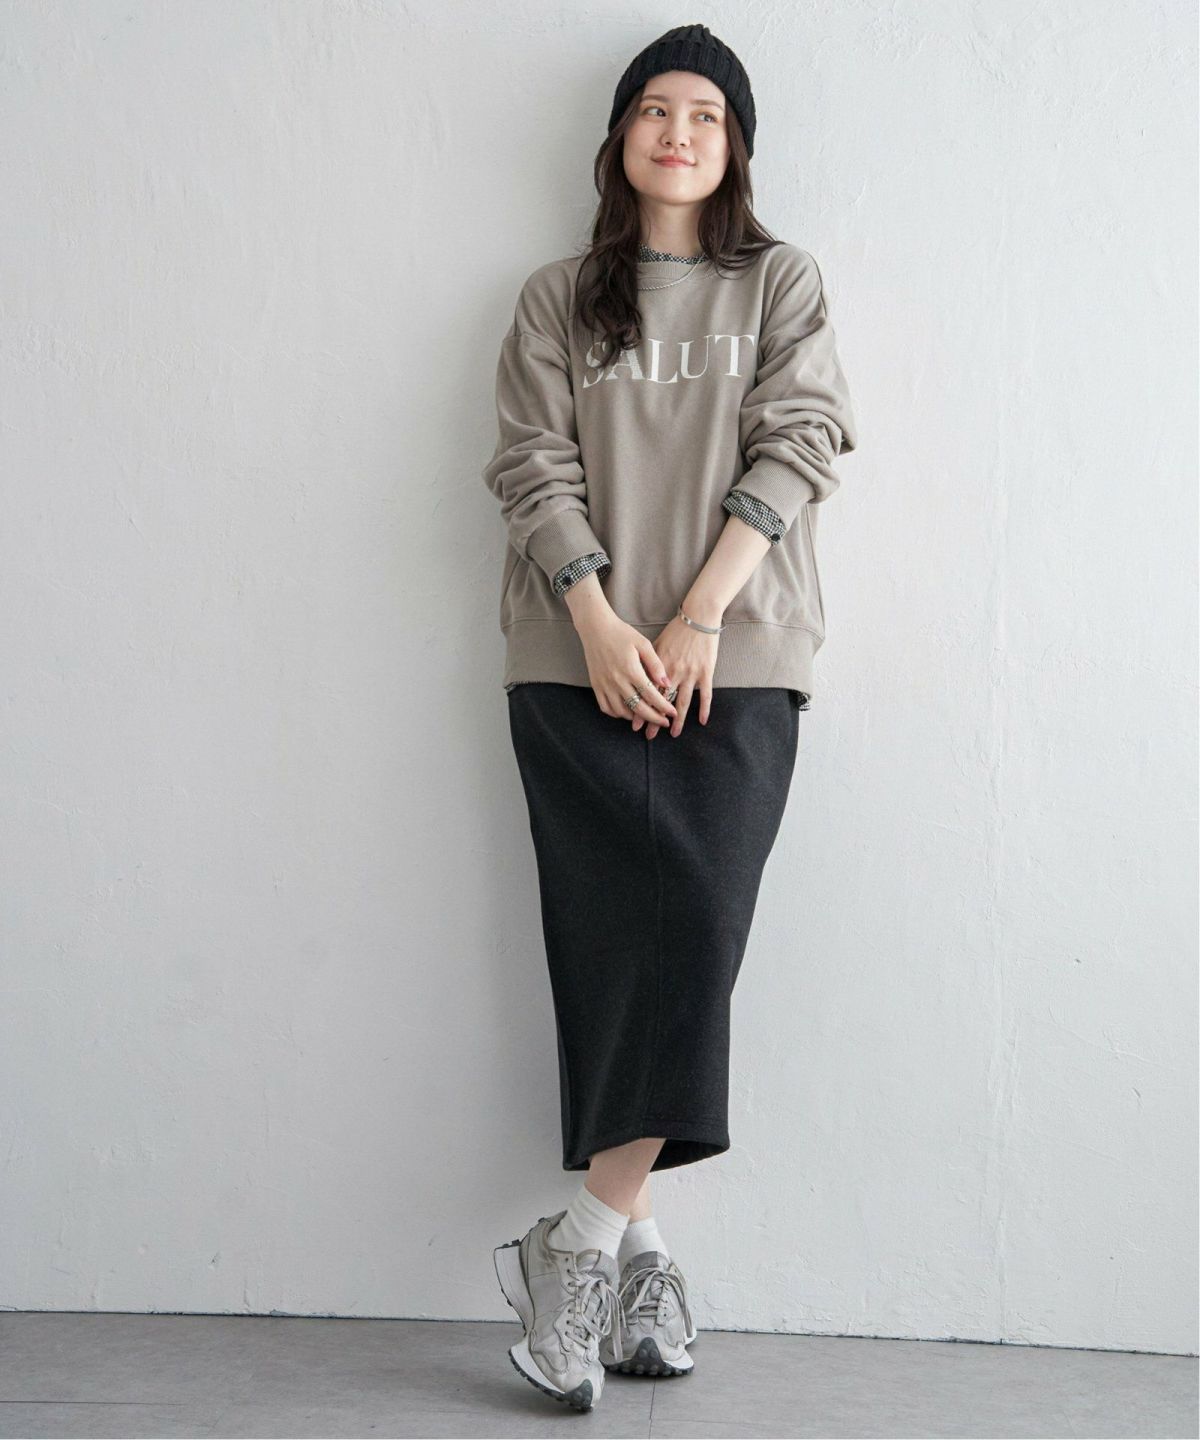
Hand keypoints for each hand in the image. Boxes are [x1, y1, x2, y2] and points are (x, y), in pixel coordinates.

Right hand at [574, 610, 678, 729]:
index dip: (664, 707)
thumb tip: (666, 683)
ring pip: (622, 711)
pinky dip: (617, 713)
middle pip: (638, 708)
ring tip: (647, 716)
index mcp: (631, 670)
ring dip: (636, 717)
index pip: (651, 695)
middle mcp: (617, 680)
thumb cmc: (621, 633)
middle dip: (654, 718)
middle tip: (664, 723)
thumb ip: (656, 664)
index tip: (673, 713)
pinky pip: (606, 707)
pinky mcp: (596, 686)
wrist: (596, 628)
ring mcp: (605, 685)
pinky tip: (626, 712)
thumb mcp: (643, 644)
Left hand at [635, 600, 722, 738]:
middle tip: (648, 735)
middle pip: (662, 701)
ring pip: (682, 702)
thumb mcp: (656, 644)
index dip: (640, 708)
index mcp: (659, 666)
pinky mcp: (705, 672)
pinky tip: (702, 722)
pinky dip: (704, 709)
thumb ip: (649, 664)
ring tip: (673, 733)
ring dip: (677, 720)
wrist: (698, 616)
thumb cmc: (676, 629)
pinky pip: (705, 695)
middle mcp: (673, 672)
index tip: (634, 723)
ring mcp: (690, 673)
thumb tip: (640, 679)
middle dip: (654, 719)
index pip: (647, 693)